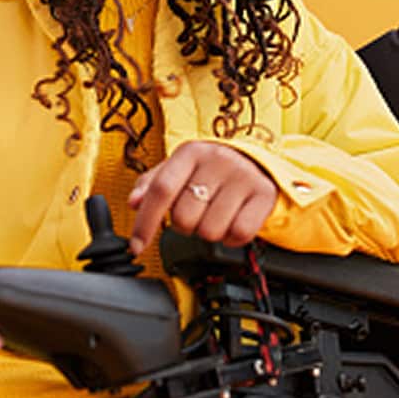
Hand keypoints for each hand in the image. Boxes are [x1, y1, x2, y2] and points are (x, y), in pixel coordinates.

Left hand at [128, 141, 276, 254]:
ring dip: (207, 232)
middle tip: (194, 213)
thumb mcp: (177, 169)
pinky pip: (239, 234)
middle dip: (183, 225)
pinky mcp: (264, 194)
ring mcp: (243, 177)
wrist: (253, 161)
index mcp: (190, 152)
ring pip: (210, 231)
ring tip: (213, 214)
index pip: (161, 190)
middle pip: (183, 217)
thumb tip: (134, 202)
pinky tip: (230, 221)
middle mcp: (217, 160)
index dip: (145, 221)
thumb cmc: (208, 169)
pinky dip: (231, 238)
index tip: (136, 245)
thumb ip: (151, 185)